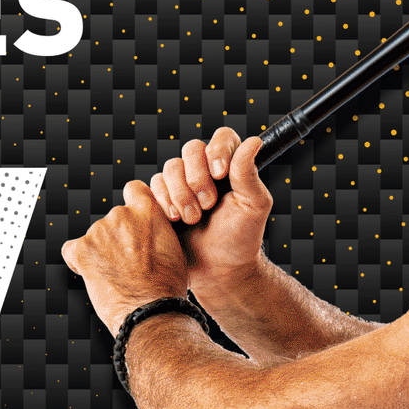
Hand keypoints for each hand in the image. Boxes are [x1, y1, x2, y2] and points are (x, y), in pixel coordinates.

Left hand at [61, 180, 192, 335]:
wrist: (150, 312)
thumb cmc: (166, 287)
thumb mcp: (173, 248)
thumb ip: (155, 230)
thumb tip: (143, 232)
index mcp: (147, 210)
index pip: (133, 189)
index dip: (132, 206)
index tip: (133, 223)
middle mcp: (120, 214)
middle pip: (112, 220)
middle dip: (116, 238)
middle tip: (127, 265)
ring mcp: (99, 231)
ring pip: (94, 238)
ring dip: (100, 253)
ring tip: (116, 278)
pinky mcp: (81, 250)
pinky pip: (72, 251)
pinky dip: (79, 262)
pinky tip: (95, 277)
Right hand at [148, 129, 270, 286]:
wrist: (217, 270)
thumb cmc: (240, 239)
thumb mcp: (253, 206)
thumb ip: (248, 173)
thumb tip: (254, 141)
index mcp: (230, 166)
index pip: (222, 138)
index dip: (217, 150)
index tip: (220, 173)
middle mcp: (205, 169)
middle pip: (191, 149)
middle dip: (197, 178)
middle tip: (208, 205)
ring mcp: (182, 183)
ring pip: (170, 167)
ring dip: (181, 194)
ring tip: (192, 219)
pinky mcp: (163, 199)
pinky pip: (154, 185)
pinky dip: (164, 202)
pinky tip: (175, 220)